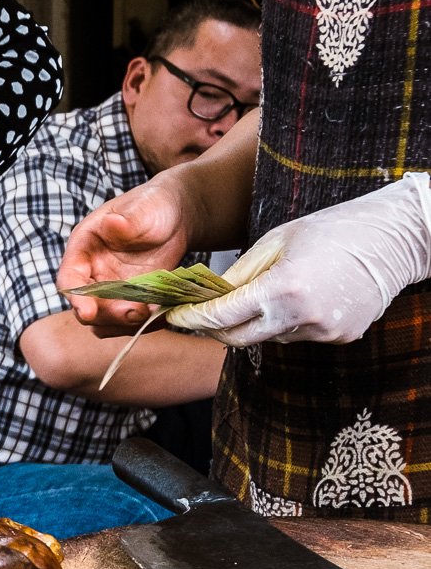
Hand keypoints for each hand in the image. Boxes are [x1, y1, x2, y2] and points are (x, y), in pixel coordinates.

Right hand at [56, 180, 193, 336]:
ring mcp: (111, 291)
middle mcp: (91, 274)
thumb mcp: (143, 207)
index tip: (88, 312)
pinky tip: (164, 312)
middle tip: (136, 311)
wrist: (175, 217)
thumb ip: (128, 218)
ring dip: (126, 324)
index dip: (76, 298)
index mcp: (83, 250)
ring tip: (154, 312)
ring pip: (106, 321)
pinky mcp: (130, 301)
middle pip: (87, 307)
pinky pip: (129, 322)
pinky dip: (145, 323)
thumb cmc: (153, 205)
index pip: (69, 279)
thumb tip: (113, 223)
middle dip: (108, 315)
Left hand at [167, 173, 430, 344]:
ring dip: (253, 323)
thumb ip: (238, 274)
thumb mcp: (275, 241)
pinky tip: (297, 298)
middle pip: (236, 339)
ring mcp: (322, 333)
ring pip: (266, 338)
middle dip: (213, 328)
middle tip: (199, 314)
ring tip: (261, 294)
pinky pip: (295, 336)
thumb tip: (204, 296)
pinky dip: (284, 323)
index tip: (173, 315)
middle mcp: (301, 317)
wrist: (396, 237)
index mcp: (281, 288)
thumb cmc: (332, 229)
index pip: (219, 316)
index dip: (191, 319)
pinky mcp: (338, 338)